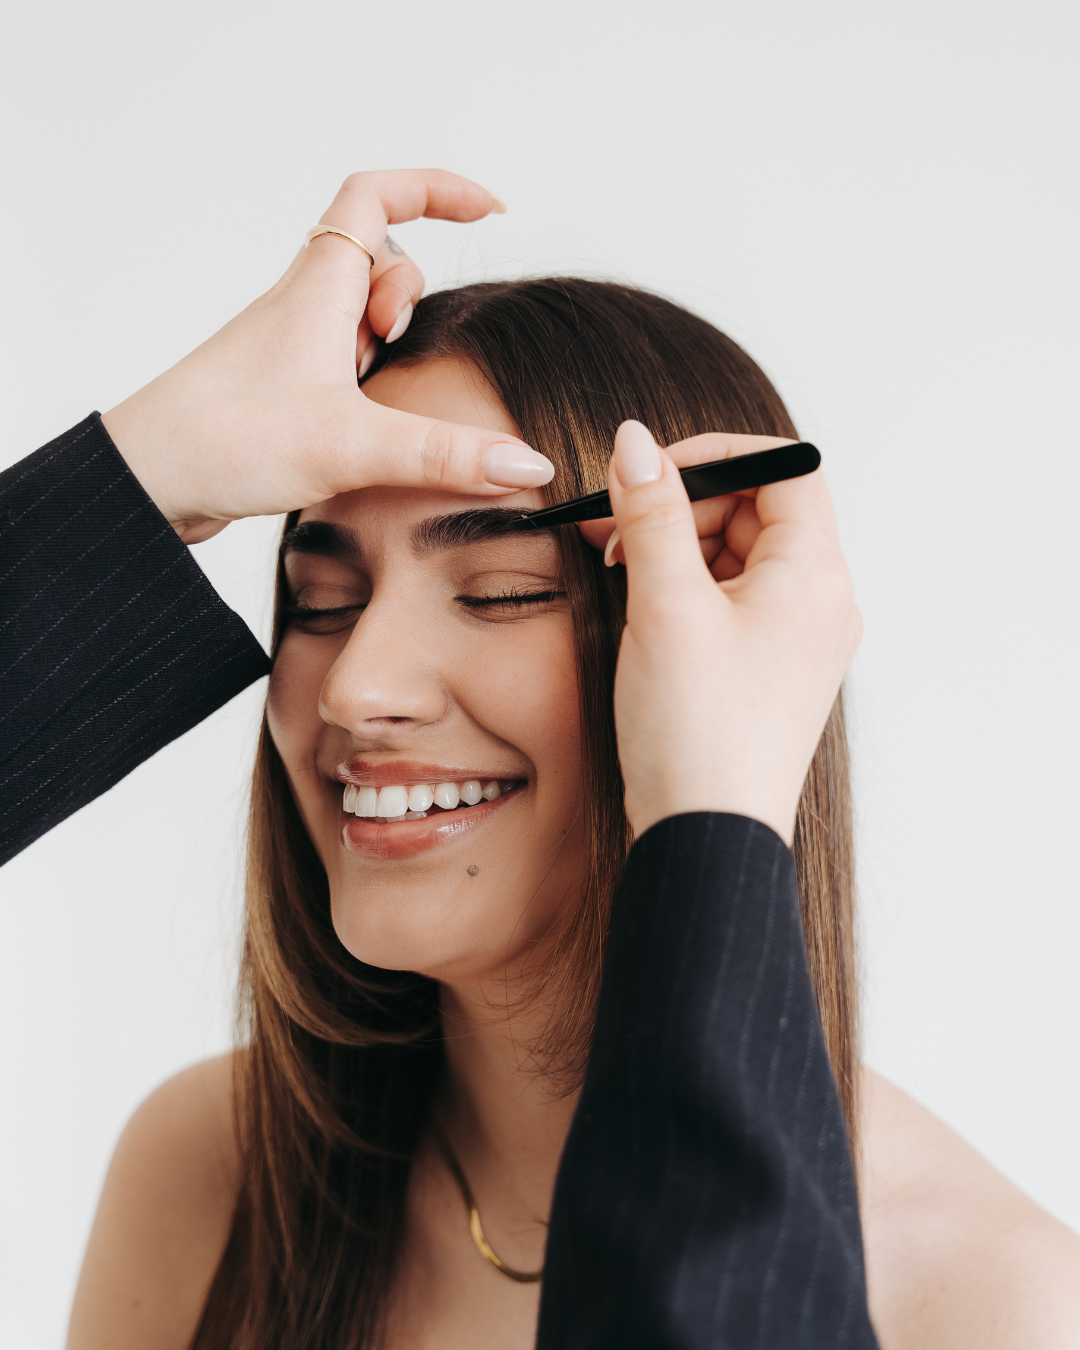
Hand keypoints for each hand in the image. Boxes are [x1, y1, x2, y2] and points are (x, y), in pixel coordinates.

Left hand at [101, 169, 552, 543]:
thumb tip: (530, 465)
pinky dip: (365, 374)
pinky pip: (339, 355)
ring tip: (372, 392)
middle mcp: (301, 305)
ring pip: (357, 310)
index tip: (490, 209)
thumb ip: (447, 456)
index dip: (438, 188)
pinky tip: (361, 424)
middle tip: (394, 347)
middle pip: (374, 254)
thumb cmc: (227, 441)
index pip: (379, 194)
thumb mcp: (354, 445)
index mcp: (318, 287)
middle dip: (410, 290)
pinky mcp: (280, 387)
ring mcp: (288, 345)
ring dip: (385, 338)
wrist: (145, 481)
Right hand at [598, 421, 861, 845]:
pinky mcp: (772, 669)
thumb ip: (652, 513)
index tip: (651, 472)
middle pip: (757, 510)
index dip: (715, 457)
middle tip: (614, 527)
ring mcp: (799, 639)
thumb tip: (636, 442)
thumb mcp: (665, 606)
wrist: (707, 837)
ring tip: (618, 568)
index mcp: (815, 575)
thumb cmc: (697, 731)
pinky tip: (643, 606)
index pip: (783, 469)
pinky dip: (688, 589)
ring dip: (677, 546)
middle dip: (682, 505)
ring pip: (739, 556)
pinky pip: (734, 601)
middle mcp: (821, 602)